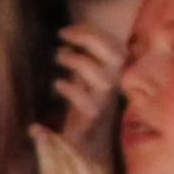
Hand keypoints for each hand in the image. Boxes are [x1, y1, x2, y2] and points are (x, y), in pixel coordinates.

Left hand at [47, 29, 126, 161]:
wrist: (87, 142)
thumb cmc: (85, 103)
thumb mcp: (83, 76)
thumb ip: (81, 58)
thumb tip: (69, 36)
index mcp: (115, 72)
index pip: (113, 44)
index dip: (91, 32)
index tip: (66, 30)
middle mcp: (115, 84)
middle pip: (115, 56)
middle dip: (89, 39)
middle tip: (61, 36)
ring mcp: (105, 101)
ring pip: (102, 78)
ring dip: (78, 62)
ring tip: (59, 56)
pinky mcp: (92, 118)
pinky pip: (86, 102)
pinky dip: (70, 89)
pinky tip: (57, 83)